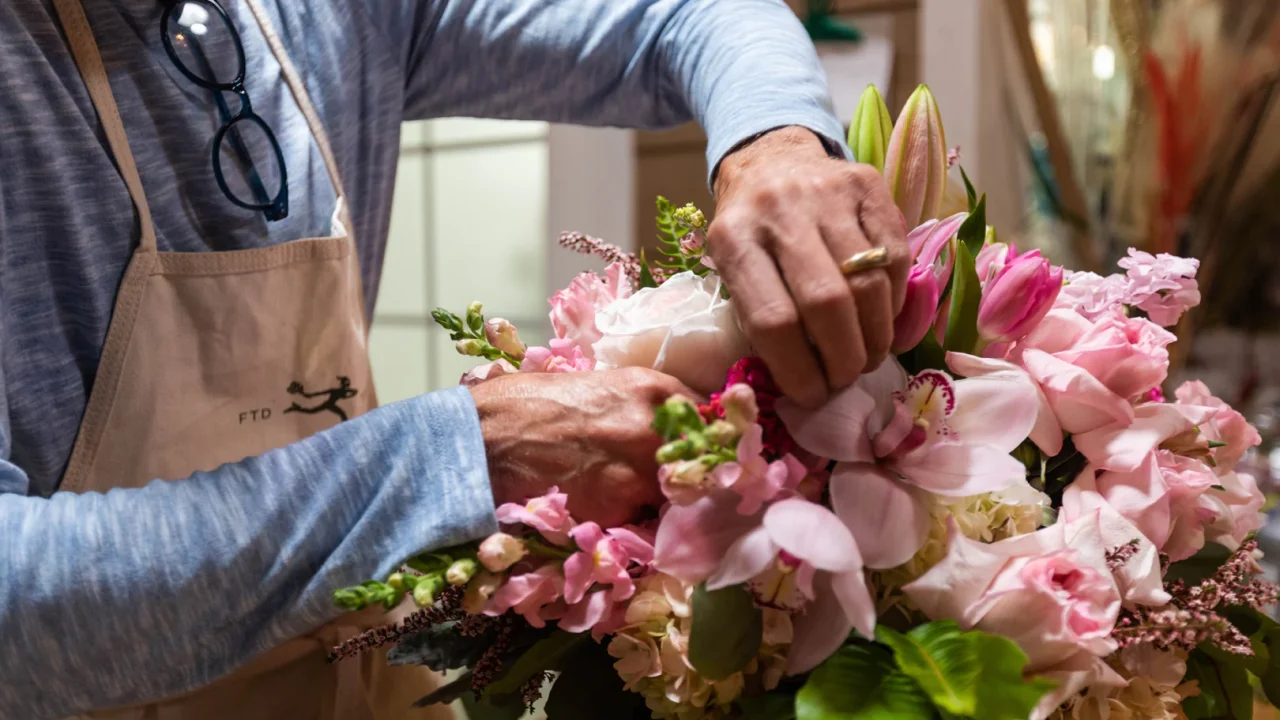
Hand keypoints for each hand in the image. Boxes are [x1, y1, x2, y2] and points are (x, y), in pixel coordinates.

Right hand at [468, 368, 698, 527]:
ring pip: (676, 497)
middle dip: (693, 474)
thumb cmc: (529, 403)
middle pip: (703, 463)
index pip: (712, 420)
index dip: (708, 438)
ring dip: (664, 502)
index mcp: (654, 390)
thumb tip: (672, 425)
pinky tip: (608, 511)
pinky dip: (631, 521)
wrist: (485, 440)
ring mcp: (640, 476)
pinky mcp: (617, 514)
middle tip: (680, 481)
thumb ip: (642, 404)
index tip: (704, 449)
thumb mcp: (598, 384)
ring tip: (636, 497)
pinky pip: (642, 523)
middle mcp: (657, 432)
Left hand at [710, 126, 909, 407]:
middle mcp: (779, 210)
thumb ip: (759, 315)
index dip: (799, 370)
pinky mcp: (868, 185)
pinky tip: (881, 318)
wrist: (771, 160)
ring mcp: (826, 193)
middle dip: (843, 359)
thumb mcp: (733, 270)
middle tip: (845, 379)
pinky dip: (893, 301)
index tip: (812, 395)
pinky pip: (894, 257)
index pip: (772, 320)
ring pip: (867, 284)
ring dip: (874, 337)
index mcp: (733, 239)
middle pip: (826, 304)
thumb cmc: (750, 232)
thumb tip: (804, 384)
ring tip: (867, 357)